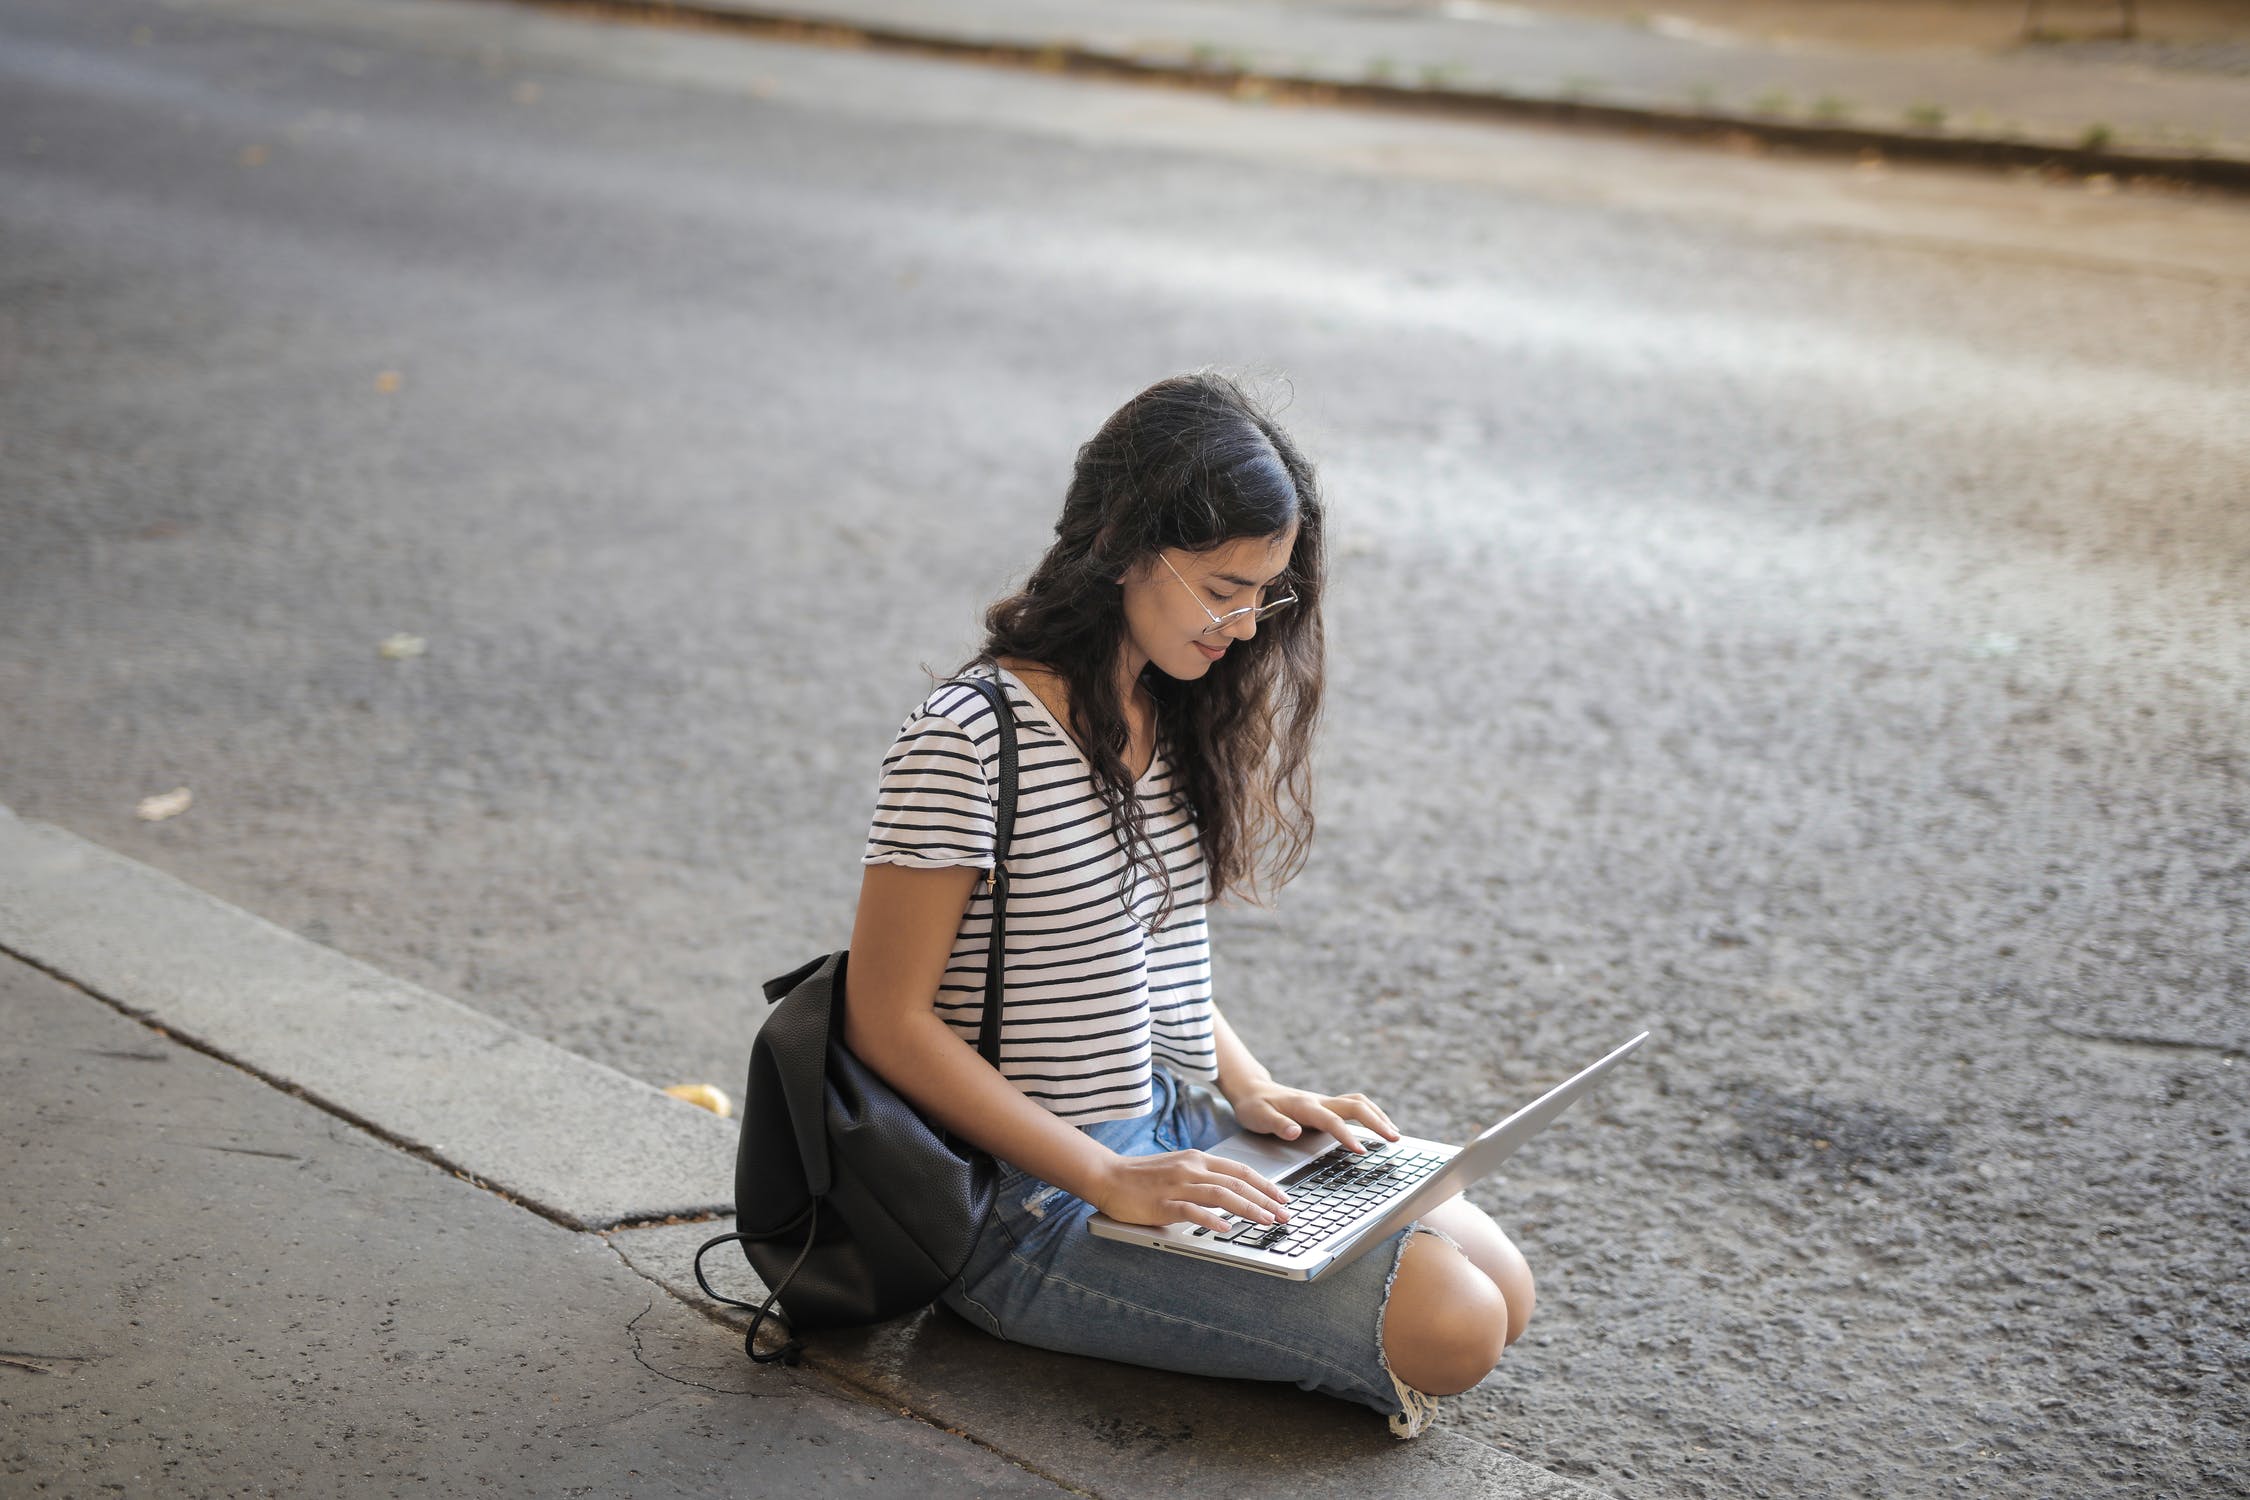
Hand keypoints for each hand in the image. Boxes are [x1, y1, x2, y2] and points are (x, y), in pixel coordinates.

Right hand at [1090, 1148, 1292, 1235]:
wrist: (1108, 1176)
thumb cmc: (1143, 1177)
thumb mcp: (1179, 1169)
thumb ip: (1204, 1178)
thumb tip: (1232, 1193)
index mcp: (1197, 1159)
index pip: (1239, 1170)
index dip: (1265, 1184)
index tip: (1283, 1198)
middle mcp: (1191, 1169)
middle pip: (1237, 1182)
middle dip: (1265, 1199)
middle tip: (1284, 1215)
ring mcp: (1177, 1186)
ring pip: (1221, 1195)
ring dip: (1248, 1208)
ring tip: (1266, 1221)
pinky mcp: (1162, 1204)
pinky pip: (1191, 1211)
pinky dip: (1211, 1219)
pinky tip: (1226, 1228)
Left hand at [1226, 1080, 1400, 1155]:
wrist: (1252, 1089)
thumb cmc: (1254, 1107)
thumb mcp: (1258, 1117)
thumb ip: (1277, 1124)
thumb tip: (1295, 1132)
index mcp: (1304, 1106)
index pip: (1332, 1121)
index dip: (1347, 1136)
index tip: (1362, 1151)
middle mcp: (1319, 1101)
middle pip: (1356, 1106)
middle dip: (1377, 1121)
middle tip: (1395, 1139)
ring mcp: (1325, 1102)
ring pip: (1359, 1103)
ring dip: (1378, 1116)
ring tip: (1394, 1134)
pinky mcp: (1327, 1105)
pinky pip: (1355, 1107)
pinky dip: (1372, 1114)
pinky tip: (1380, 1126)